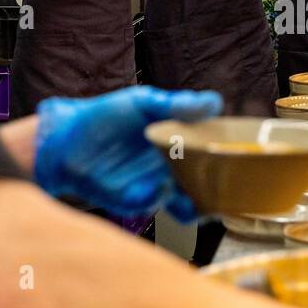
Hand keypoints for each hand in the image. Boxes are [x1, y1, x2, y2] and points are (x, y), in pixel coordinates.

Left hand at [33, 86, 222, 221]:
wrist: (64, 140)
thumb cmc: (104, 116)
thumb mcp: (143, 103)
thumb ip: (177, 105)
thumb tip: (215, 103)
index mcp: (178, 144)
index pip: (212, 155)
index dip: (229, 160)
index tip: (243, 160)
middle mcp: (171, 169)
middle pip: (205, 186)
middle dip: (219, 192)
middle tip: (227, 189)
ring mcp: (154, 187)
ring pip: (185, 202)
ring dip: (193, 201)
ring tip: (195, 194)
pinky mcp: (133, 202)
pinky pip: (154, 205)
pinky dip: (158, 198)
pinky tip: (158, 187)